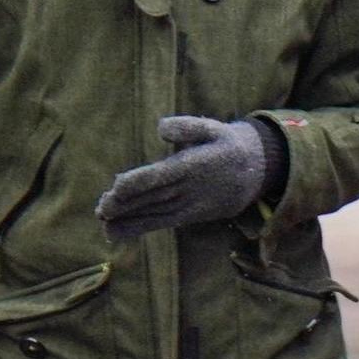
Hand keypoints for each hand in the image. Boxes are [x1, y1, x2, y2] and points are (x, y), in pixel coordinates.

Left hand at [95, 115, 279, 239]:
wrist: (256, 173)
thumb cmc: (226, 145)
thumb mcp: (214, 128)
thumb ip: (187, 126)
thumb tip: (161, 129)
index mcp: (194, 166)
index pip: (163, 175)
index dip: (140, 182)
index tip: (117, 186)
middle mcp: (191, 190)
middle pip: (156, 198)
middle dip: (129, 205)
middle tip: (102, 208)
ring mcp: (190, 206)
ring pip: (156, 214)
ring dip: (130, 220)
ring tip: (104, 223)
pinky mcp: (189, 215)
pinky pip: (161, 223)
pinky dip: (138, 228)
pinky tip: (114, 232)